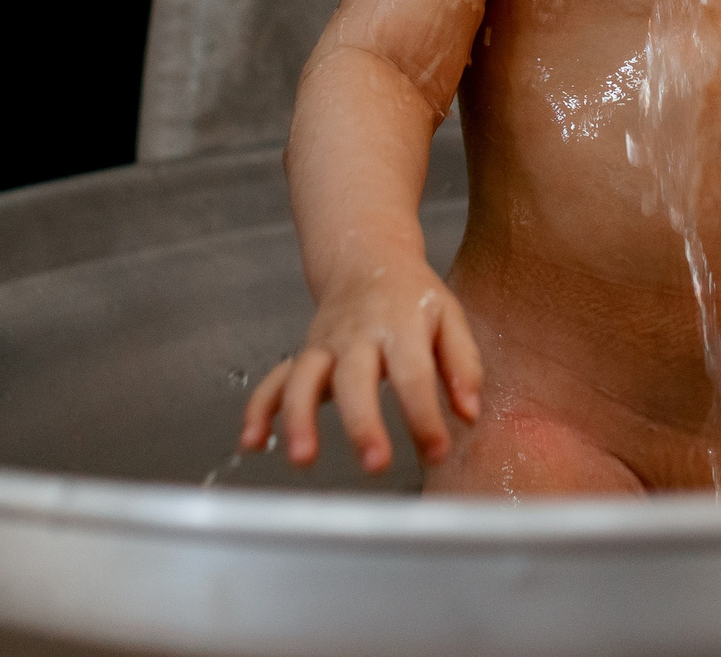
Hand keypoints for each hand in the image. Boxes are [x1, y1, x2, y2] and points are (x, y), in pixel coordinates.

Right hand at [239, 263, 481, 472]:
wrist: (365, 257)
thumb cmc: (412, 296)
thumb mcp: (449, 317)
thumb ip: (462, 364)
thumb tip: (470, 413)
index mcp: (400, 325)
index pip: (413, 374)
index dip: (424, 415)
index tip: (437, 450)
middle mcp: (357, 336)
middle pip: (354, 380)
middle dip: (362, 423)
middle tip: (375, 463)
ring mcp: (324, 345)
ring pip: (303, 379)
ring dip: (300, 418)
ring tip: (303, 458)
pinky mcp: (303, 355)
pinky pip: (274, 380)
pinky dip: (258, 410)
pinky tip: (250, 442)